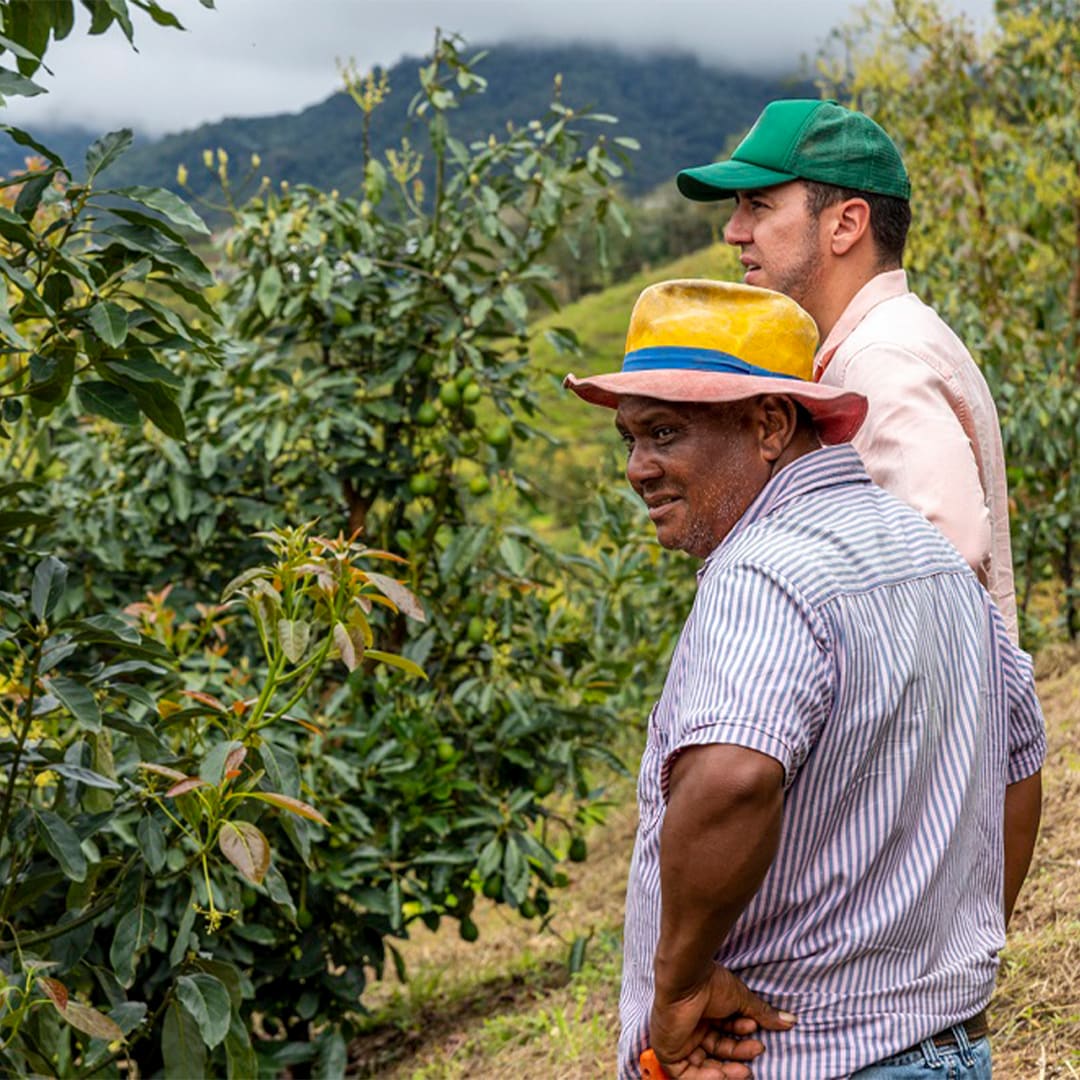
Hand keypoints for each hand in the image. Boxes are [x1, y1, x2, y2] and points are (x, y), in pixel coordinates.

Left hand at [649, 965, 795, 1078]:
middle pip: (716, 1051)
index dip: (741, 1036)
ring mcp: (679, 1039)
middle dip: (737, 1055)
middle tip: (756, 1052)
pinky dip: (704, 1078)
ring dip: (725, 1071)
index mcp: (704, 1013)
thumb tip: (790, 1021)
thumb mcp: (740, 999)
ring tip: (743, 1070)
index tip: (756, 1031)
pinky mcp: (668, 1050)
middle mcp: (691, 1026)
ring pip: (702, 1066)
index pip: (724, 1033)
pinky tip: (722, 1074)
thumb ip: (762, 1013)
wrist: (687, 980)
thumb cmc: (709, 983)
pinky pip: (685, 1074)